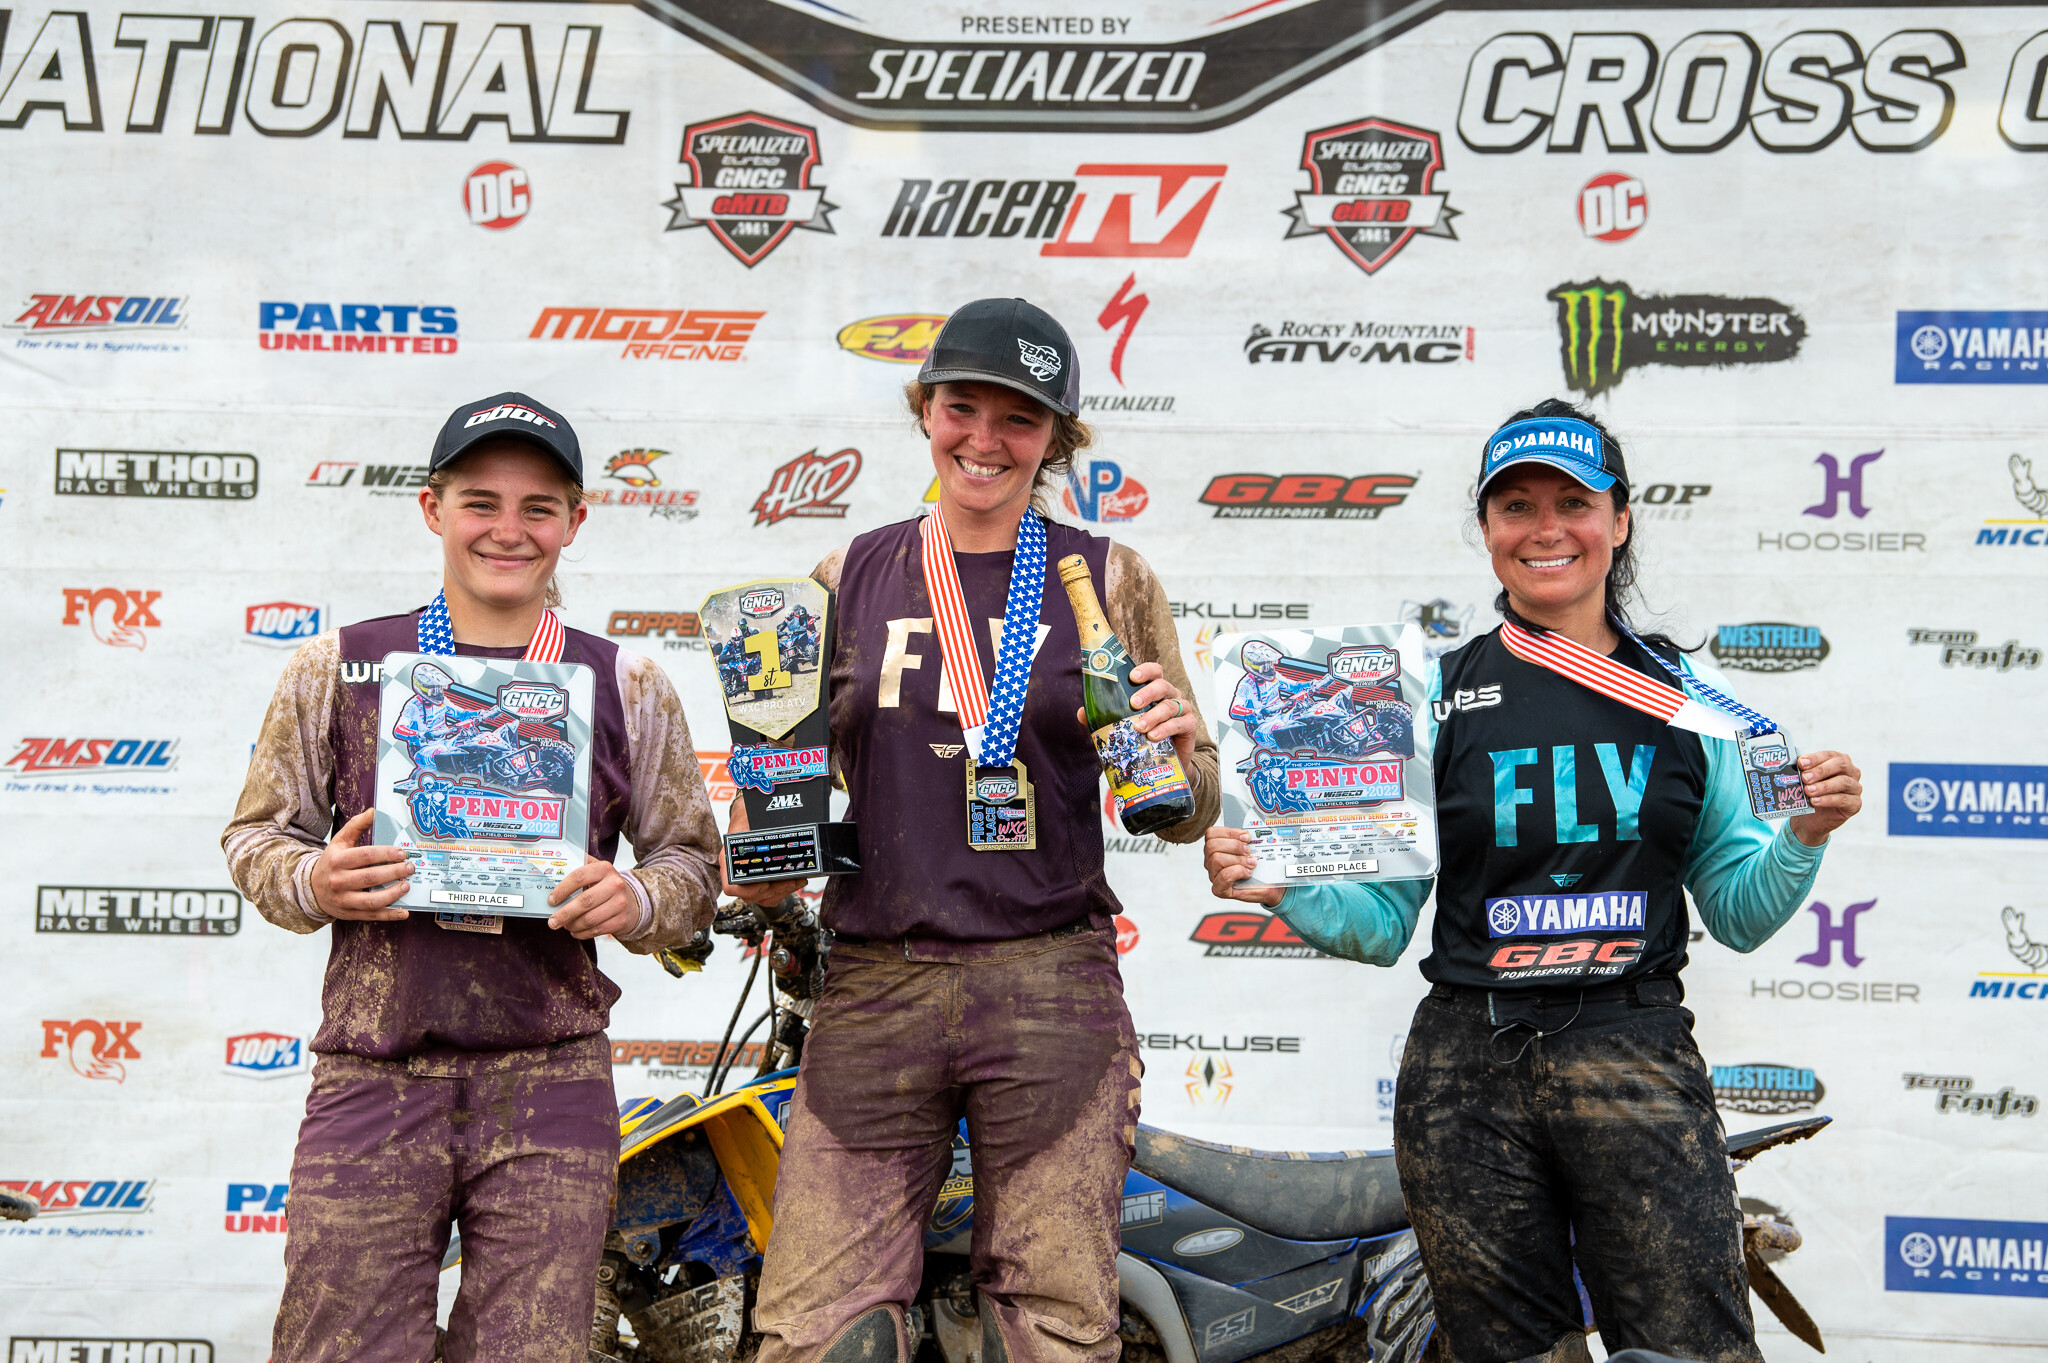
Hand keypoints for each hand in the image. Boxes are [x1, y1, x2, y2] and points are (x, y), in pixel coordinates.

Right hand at [309, 808, 411, 921]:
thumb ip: (356, 825)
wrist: (311, 888)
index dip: (386, 854)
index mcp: (338, 860)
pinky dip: (389, 915)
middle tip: (410, 868)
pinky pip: (371, 916)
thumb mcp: (339, 841)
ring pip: (371, 900)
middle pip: (370, 877)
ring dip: (392, 894)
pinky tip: (404, 912)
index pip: (366, 856)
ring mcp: (343, 899)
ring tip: (407, 886)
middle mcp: (339, 881)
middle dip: (394, 872)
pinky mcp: (349, 913)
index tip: (402, 853)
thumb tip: (374, 811)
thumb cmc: (332, 862)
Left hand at [547, 860, 641, 938]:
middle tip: (552, 921)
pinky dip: (582, 933)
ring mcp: (620, 903)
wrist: (632, 900)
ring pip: (589, 919)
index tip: (551, 900)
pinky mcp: (621, 920)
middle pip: (584, 901)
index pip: (579, 877)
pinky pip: (596, 930)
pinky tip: (576, 931)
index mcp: (604, 869)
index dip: (562, 890)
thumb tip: (550, 878)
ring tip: (565, 925)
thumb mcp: (596, 872)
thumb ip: (578, 871)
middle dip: (564, 914)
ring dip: (572, 925)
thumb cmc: (606, 886)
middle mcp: (615, 884)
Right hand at [720, 797, 809, 907]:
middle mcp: (736, 873)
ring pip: (762, 897)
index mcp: (729, 860)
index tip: (764, 883)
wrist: (748, 816)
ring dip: (781, 891)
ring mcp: (748, 880)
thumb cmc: (746, 818)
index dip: (747, 890)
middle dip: (773, 890)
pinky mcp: (760, 881)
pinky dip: (783, 891)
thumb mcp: (747, 819)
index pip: (731, 886)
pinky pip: (770, 895)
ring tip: (796, 881)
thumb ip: (754, 826)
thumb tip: (771, 829)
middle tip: (789, 881)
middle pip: (751, 895)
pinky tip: (796, 881)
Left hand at [1075, 662, 1199, 765]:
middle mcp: (1170, 695)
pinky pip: (1180, 723)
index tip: (1132, 677)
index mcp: (1155, 689)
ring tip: (1140, 727)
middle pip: (1162, 686)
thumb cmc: (1142, 736)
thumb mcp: (1123, 725)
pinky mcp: (1189, 725)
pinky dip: (1166, 729)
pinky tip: (1153, 737)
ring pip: (1170, 705)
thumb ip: (1103, 717)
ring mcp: (1182, 709)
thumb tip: (1081, 712)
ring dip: (1154, 715)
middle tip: (1133, 704)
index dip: (1145, 670)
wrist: (1164, 760)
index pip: (1155, 671)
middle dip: (1147, 692)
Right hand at [1203, 826, 1282, 907]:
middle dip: (1234, 846)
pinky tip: (1247, 873)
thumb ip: (1247, 839)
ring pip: (1217, 859)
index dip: (1229, 832)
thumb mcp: (1253, 849)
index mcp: (1216, 848)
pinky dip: (1238, 872)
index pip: (1211, 833)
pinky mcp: (1219, 889)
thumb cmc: (1259, 867)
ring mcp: (1214, 875)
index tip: (1246, 836)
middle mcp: (1211, 861)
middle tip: (1248, 851)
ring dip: (1238, 859)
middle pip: (1212, 846)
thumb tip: (1249, 832)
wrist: (1267, 886)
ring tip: (1251, 863)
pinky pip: (1224, 876)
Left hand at [1788, 749, 1861, 846]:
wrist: (1812, 818)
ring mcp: (1855, 788)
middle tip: (1805, 778)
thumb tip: (1791, 764)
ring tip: (1808, 791)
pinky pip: (1844, 800)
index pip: (1830, 755)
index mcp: (1839, 761)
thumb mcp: (1805, 781)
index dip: (1815, 758)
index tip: (1801, 763)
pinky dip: (1828, 800)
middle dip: (1820, 770)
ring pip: (1844, 782)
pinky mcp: (1855, 804)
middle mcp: (1851, 772)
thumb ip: (1803, 771)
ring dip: (1824, 786)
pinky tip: (1815, 801)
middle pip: (1840, 765)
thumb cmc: (1810, 794)